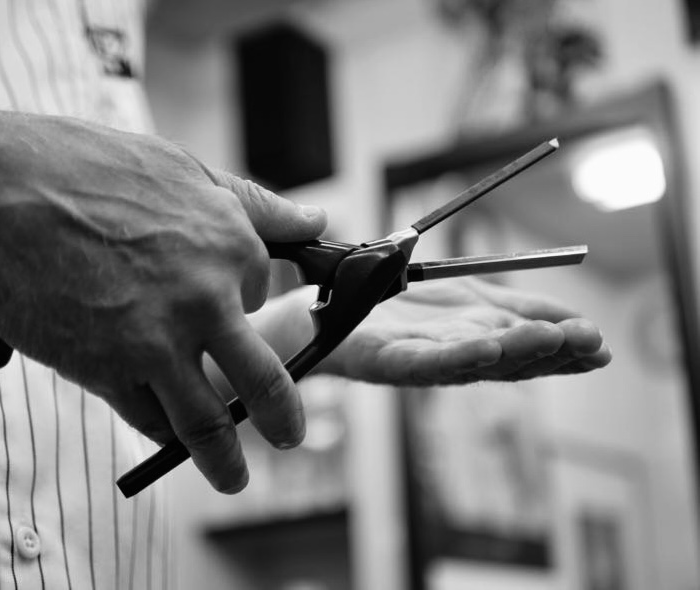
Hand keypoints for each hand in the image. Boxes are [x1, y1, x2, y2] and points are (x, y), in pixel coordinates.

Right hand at [0, 102, 326, 492]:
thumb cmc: (77, 169)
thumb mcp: (178, 168)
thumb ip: (253, 203)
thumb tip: (316, 221)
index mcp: (229, 241)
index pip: (259, 290)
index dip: (242, 301)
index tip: (235, 313)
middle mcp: (207, 298)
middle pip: (266, 379)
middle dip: (282, 415)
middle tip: (290, 433)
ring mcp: (160, 342)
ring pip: (210, 422)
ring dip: (226, 459)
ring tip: (234, 477)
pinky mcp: (109, 373)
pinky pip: (150, 420)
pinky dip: (163, 435)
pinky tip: (169, 441)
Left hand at [312, 277, 610, 384]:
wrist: (332, 308)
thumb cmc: (398, 305)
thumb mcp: (467, 296)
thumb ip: (512, 305)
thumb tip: (567, 314)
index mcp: (479, 339)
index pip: (529, 348)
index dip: (565, 350)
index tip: (601, 346)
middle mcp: (457, 357)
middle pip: (512, 360)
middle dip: (554, 352)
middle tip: (591, 343)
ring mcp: (425, 362)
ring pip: (477, 362)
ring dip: (517, 353)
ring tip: (553, 341)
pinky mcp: (391, 361)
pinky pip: (427, 361)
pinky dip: (459, 356)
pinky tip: (487, 347)